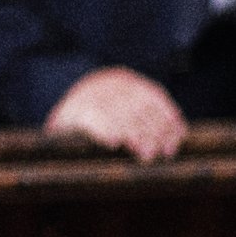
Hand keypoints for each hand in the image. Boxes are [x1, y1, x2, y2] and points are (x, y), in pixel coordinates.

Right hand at [46, 67, 185, 161]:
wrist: (56, 122)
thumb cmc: (96, 123)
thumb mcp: (122, 114)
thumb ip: (146, 120)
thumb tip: (177, 139)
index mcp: (124, 81)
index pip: (154, 95)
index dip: (169, 117)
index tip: (179, 137)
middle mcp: (109, 84)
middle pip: (139, 108)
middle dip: (154, 132)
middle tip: (162, 152)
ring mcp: (90, 95)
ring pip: (119, 115)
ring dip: (135, 137)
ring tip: (145, 154)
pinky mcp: (73, 110)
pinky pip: (93, 120)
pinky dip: (105, 132)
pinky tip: (114, 144)